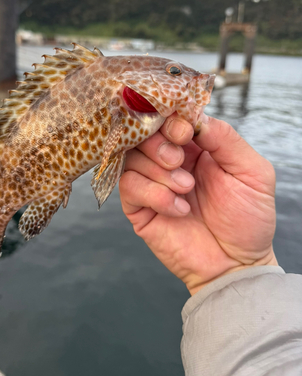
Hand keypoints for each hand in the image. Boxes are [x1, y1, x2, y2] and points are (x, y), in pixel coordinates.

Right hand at [119, 115, 277, 294]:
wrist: (236, 265)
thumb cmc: (248, 219)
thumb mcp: (252, 172)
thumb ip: (225, 138)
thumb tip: (194, 116)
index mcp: (195, 147)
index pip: (169, 119)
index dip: (170, 120)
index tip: (184, 133)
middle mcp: (170, 161)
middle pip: (143, 134)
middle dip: (160, 145)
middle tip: (179, 162)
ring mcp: (152, 184)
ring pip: (132, 158)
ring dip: (159, 172)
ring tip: (186, 190)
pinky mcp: (139, 208)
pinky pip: (129, 187)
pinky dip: (154, 194)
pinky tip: (178, 209)